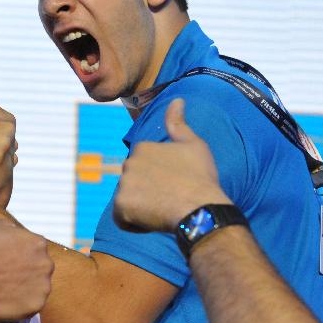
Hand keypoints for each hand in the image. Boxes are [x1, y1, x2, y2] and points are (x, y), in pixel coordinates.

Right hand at [0, 219, 51, 320]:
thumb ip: (9, 228)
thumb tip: (12, 232)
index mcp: (38, 243)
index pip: (35, 249)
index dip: (21, 255)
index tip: (9, 261)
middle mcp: (46, 263)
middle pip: (40, 268)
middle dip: (27, 271)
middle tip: (8, 276)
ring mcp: (43, 286)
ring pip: (38, 287)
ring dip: (26, 288)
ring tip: (6, 290)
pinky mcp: (36, 305)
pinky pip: (32, 304)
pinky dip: (21, 303)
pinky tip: (7, 300)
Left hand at [113, 98, 231, 232]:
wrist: (201, 209)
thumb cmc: (201, 178)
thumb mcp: (194, 145)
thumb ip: (178, 123)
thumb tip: (176, 99)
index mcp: (142, 147)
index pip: (143, 167)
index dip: (159, 179)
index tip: (176, 184)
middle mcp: (128, 163)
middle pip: (134, 183)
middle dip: (148, 192)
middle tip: (171, 198)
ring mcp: (123, 185)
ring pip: (128, 200)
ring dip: (141, 208)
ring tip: (164, 210)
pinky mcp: (120, 206)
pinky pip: (122, 218)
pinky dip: (134, 223)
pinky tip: (154, 221)